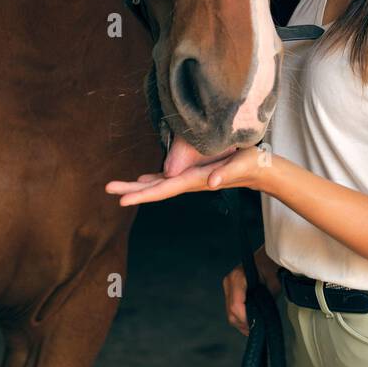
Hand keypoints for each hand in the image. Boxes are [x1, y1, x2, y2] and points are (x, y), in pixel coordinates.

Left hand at [105, 142, 273, 206]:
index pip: (164, 190)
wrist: (261, 170)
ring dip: (138, 186)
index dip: (142, 195)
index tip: (121, 201)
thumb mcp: (241, 165)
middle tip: (107, 188)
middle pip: (155, 189)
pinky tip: (144, 179)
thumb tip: (213, 182)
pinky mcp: (194, 174)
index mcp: (196, 180)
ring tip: (118, 186)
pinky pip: (168, 179)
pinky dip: (153, 179)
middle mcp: (189, 182)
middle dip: (131, 190)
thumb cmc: (252, 165)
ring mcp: (191, 179)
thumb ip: (228, 173)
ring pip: (159, 184)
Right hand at [223, 246, 283, 335]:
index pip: (236, 306)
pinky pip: (232, 309)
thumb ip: (266, 302)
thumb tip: (261, 319)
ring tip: (256, 325)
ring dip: (242, 322)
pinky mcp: (230, 290)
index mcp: (238, 277)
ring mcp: (228, 286)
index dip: (246, 319)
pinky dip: (241, 317)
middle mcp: (229, 281)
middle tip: (258, 328)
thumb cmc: (273, 267)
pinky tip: (251, 319)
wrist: (269, 257)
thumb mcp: (273, 284)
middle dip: (244, 324)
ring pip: (230, 314)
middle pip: (231, 313)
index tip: (257, 325)